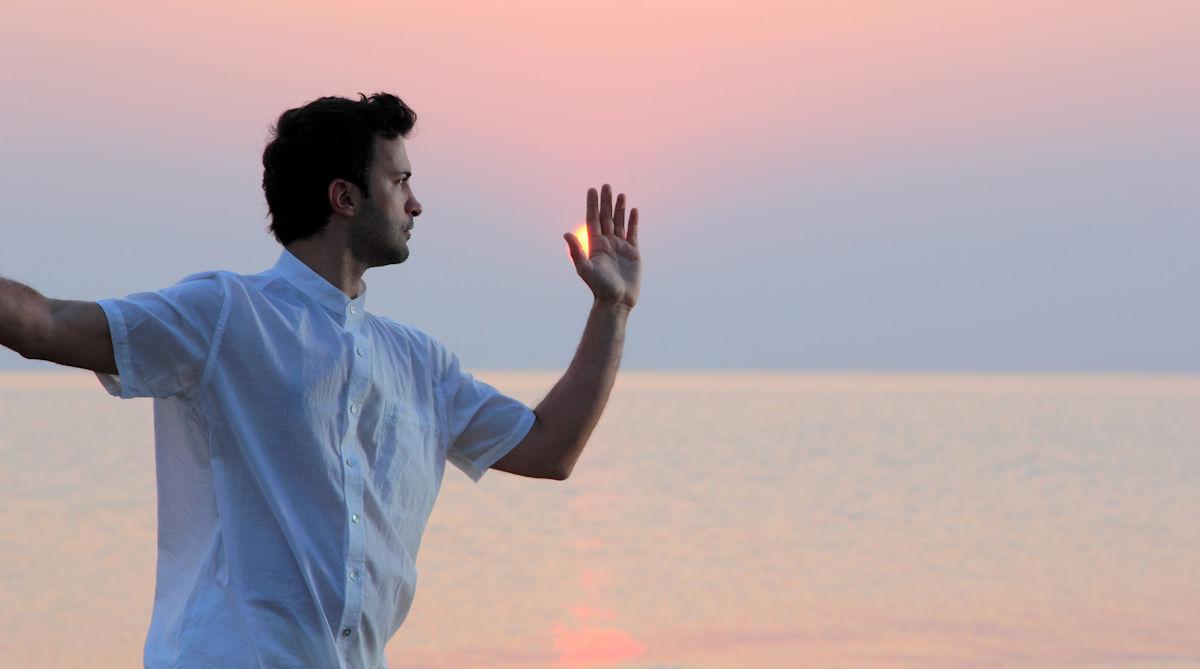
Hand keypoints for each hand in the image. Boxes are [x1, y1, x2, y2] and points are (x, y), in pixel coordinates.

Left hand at [564, 184, 640, 308]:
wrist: (617, 302)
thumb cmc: (599, 288)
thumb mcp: (585, 269)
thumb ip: (576, 251)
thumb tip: (565, 234)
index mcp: (595, 245)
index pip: (593, 220)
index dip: (592, 205)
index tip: (592, 190)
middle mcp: (607, 243)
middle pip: (606, 217)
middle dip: (606, 202)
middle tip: (606, 185)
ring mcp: (620, 247)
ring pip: (619, 222)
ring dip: (619, 209)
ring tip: (620, 194)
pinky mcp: (633, 252)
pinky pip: (633, 233)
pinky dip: (633, 221)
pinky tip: (634, 210)